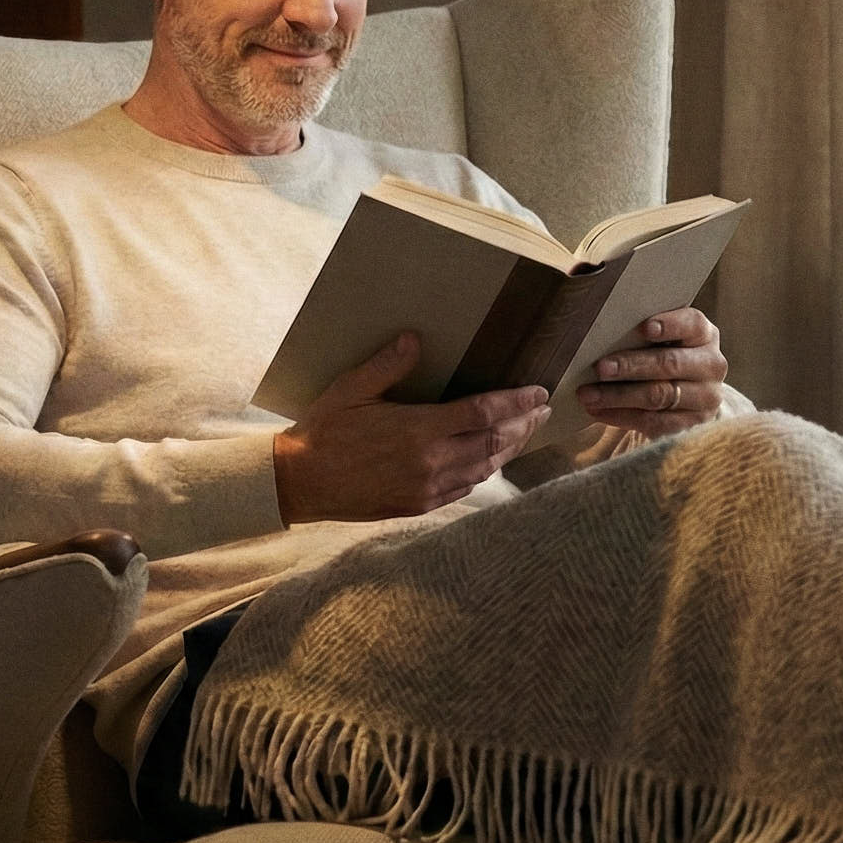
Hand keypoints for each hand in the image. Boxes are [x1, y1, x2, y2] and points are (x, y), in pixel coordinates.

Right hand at [272, 332, 550, 523]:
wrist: (300, 482)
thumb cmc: (323, 431)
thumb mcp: (350, 390)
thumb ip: (387, 365)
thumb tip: (416, 338)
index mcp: (418, 429)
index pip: (483, 412)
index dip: (516, 402)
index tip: (538, 391)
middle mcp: (430, 461)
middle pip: (494, 441)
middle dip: (523, 424)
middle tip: (542, 409)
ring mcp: (428, 487)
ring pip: (486, 467)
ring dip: (510, 448)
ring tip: (525, 431)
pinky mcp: (419, 504)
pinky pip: (466, 487)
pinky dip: (486, 470)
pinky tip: (491, 460)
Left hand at [576, 308, 726, 437]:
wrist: (686, 399)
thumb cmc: (662, 357)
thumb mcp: (660, 342)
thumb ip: (640, 335)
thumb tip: (598, 333)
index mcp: (704, 335)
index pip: (692, 324)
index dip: (669, 325)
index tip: (643, 328)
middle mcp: (711, 365)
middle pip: (670, 363)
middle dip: (631, 365)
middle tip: (600, 368)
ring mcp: (706, 398)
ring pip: (659, 395)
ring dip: (618, 395)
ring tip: (588, 394)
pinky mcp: (692, 425)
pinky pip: (653, 422)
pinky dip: (621, 416)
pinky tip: (597, 411)